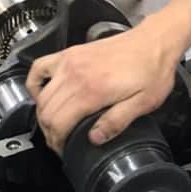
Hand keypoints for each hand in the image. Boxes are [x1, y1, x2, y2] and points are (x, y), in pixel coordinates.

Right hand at [25, 16, 182, 152]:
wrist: (155, 41)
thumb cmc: (153, 69)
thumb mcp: (144, 102)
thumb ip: (117, 121)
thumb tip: (94, 138)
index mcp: (93, 90)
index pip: (60, 123)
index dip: (58, 142)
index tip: (63, 150)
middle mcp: (76, 75)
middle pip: (47, 111)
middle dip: (49, 132)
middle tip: (59, 142)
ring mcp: (70, 62)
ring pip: (42, 94)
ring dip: (42, 114)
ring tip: (53, 126)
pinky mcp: (71, 53)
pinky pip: (40, 68)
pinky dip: (35, 83)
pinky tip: (42, 95)